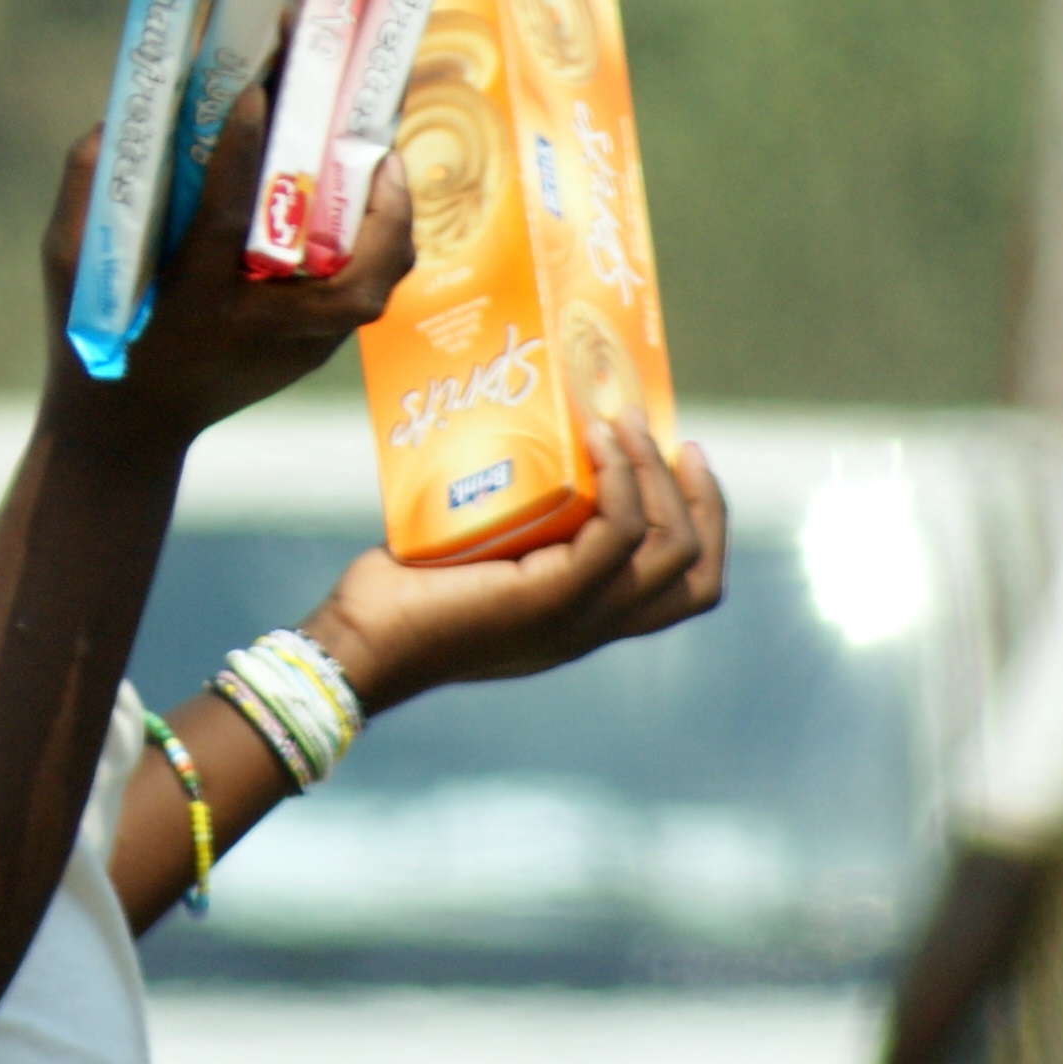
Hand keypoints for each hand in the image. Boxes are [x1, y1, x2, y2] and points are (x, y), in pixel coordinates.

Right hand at [38, 88, 415, 455]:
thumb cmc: (95, 336)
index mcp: (193, 301)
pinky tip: (368, 203)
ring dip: (392, 230)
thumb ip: (88, 188)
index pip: (223, 220)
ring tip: (385, 168)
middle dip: (379, 213)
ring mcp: (294, 348)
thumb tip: (123, 117)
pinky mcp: (311, 353)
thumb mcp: (69, 261)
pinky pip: (360, 294)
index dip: (240, 152)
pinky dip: (376, 248)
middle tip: (379, 147)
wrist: (130, 424)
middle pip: (349, 282)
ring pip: (373, 292)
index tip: (255, 92)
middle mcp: (257, 329)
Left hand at [303, 417, 724, 709]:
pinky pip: (619, 533)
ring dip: (655, 474)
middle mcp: (594, 627)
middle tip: (675, 439)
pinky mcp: (550, 598)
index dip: (703, 523)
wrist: (359, 642)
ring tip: (622, 421)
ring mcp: (578, 617)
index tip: (678, 457)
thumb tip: (517, 443)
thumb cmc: (399, 594)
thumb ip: (508, 520)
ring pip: (669, 548)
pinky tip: (594, 441)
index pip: (684, 588)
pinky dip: (618, 480)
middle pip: (697, 576)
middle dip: (703, 501)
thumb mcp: (477, 554)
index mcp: (586, 620)